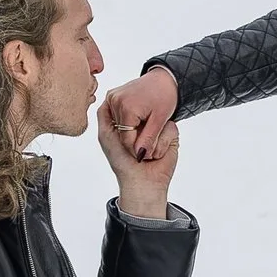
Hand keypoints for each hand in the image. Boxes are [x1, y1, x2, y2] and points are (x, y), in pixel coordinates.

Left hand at [97, 95, 176, 216]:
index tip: (121, 133)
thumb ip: (104, 114)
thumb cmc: (121, 160)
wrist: (142, 181)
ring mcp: (158, 127)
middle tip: (133, 148)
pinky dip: (161, 144)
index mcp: (129, 122)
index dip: (127, 117)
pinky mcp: (172, 134)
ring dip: (150, 141)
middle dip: (139, 130)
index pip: (130, 107)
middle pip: (146, 111)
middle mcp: (144, 123)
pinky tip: (156, 155)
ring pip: (157, 120)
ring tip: (145, 154)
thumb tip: (108, 95)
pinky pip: (169, 128)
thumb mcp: (106, 135)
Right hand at [104, 67, 178, 165]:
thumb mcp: (160, 120)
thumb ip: (149, 138)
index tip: (147, 152)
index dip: (137, 148)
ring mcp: (112, 97)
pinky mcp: (112, 96)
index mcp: (127, 108)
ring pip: (117, 126)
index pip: (126, 139)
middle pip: (121, 133)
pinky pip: (115, 116)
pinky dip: (125, 121)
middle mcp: (115, 101)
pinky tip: (136, 120)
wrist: (164, 78)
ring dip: (129, 130)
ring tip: (144, 125)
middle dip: (134, 139)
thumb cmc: (165, 96)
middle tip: (149, 136)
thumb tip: (139, 154)